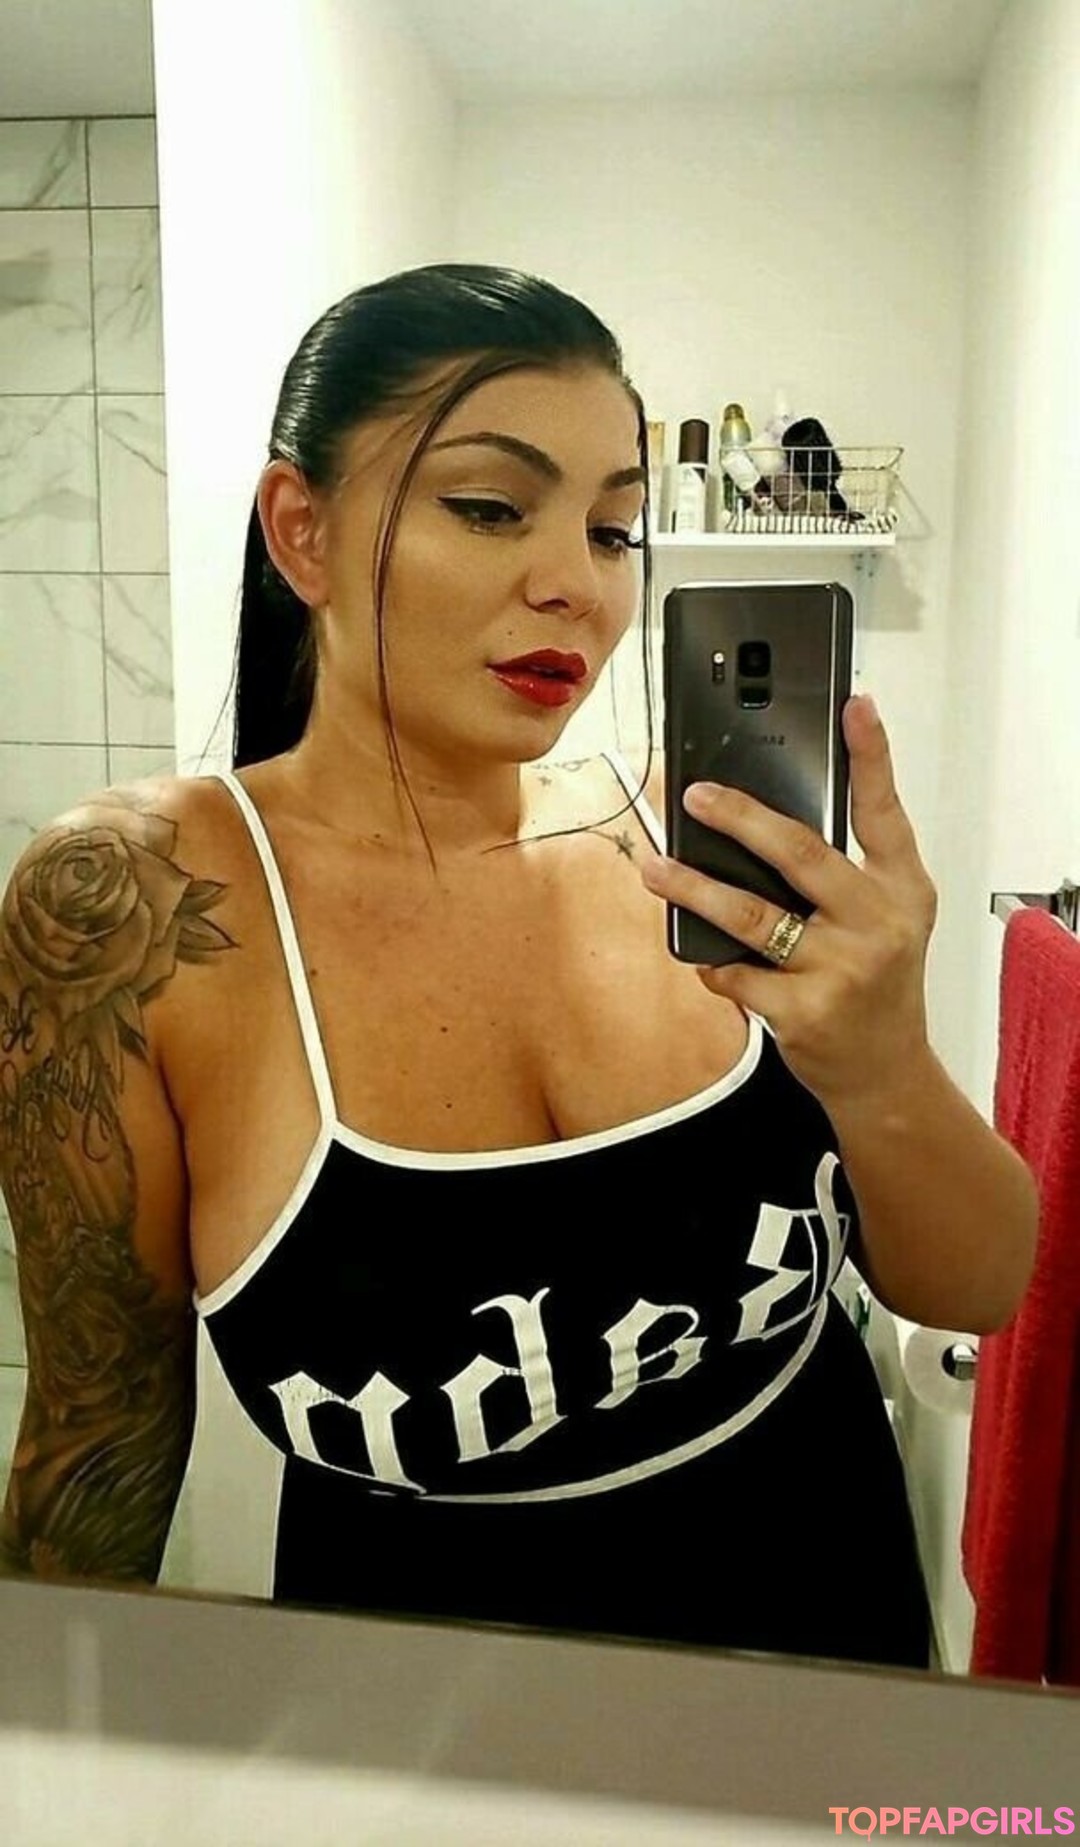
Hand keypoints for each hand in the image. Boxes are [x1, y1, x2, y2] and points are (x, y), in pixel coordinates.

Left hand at [639, 694, 938, 1111]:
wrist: (884, 1071)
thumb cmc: (875, 984)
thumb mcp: (885, 920)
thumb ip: (843, 873)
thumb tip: (757, 823)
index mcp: (901, 889)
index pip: (885, 811)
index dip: (872, 755)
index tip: (854, 704)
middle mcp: (877, 923)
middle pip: (800, 853)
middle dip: (740, 819)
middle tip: (695, 795)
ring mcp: (841, 968)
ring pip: (751, 916)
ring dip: (694, 889)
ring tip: (657, 870)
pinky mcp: (805, 1011)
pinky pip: (736, 973)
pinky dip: (712, 965)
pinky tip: (706, 959)